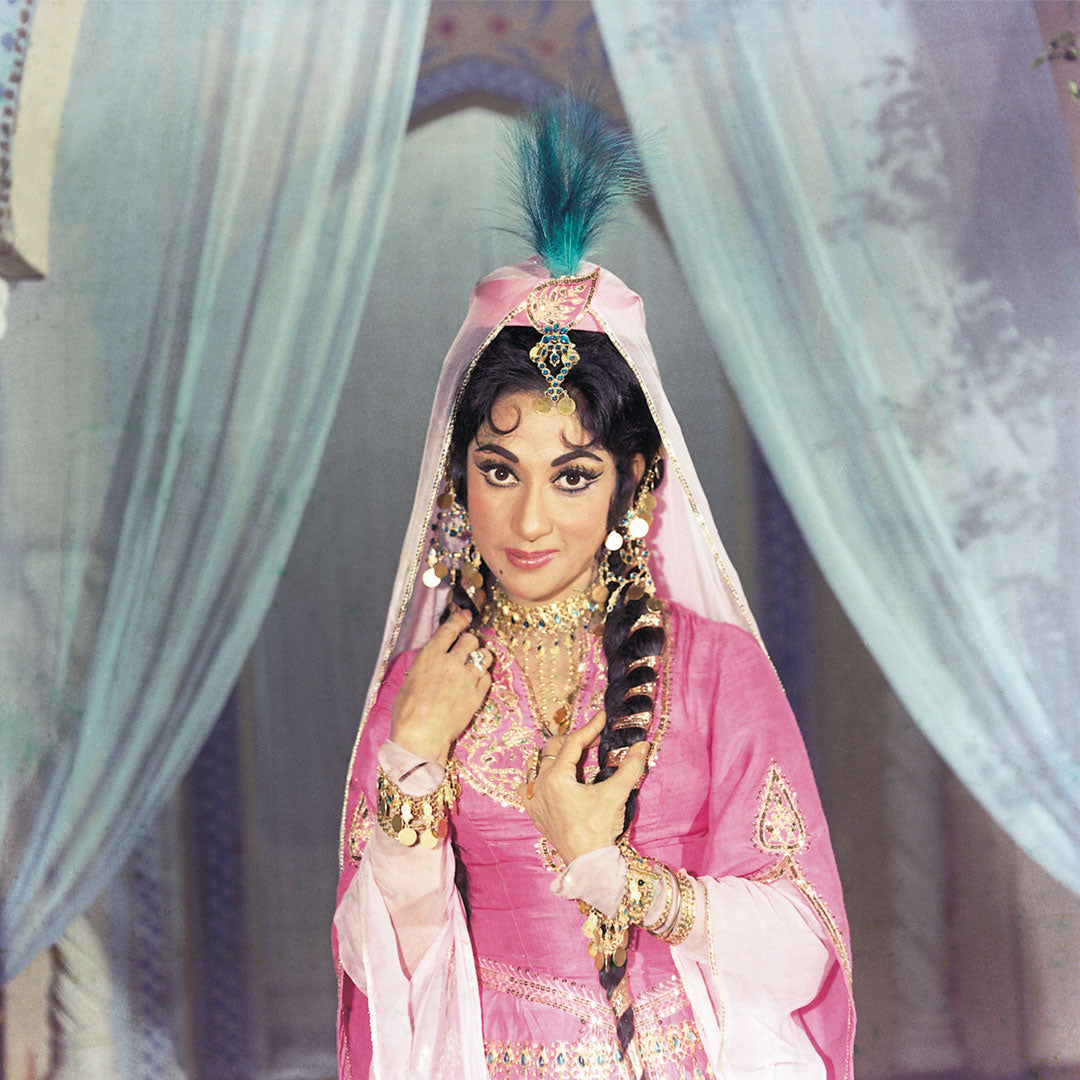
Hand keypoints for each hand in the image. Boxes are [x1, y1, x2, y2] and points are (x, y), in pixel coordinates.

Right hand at [389, 607, 492, 762]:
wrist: (421, 737)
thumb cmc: (407, 712)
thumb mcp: (410, 680)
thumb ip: (426, 665)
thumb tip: (434, 658)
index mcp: (430, 656)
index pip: (450, 629)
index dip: (459, 620)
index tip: (464, 616)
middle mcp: (451, 663)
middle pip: (471, 640)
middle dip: (470, 641)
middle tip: (467, 649)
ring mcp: (467, 679)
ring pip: (485, 656)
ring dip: (481, 657)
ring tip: (475, 664)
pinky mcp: (477, 695)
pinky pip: (488, 677)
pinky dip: (483, 677)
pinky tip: (475, 683)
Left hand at [524, 711, 649, 863]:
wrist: (587, 864)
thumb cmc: (599, 829)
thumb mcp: (615, 794)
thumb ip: (630, 767)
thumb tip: (643, 745)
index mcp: (555, 778)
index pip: (574, 742)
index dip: (590, 727)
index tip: (603, 716)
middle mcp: (539, 785)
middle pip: (554, 749)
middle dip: (576, 740)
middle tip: (597, 739)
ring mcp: (534, 799)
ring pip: (541, 764)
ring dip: (560, 756)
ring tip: (580, 756)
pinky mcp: (534, 812)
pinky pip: (533, 784)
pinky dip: (545, 776)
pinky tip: (559, 778)